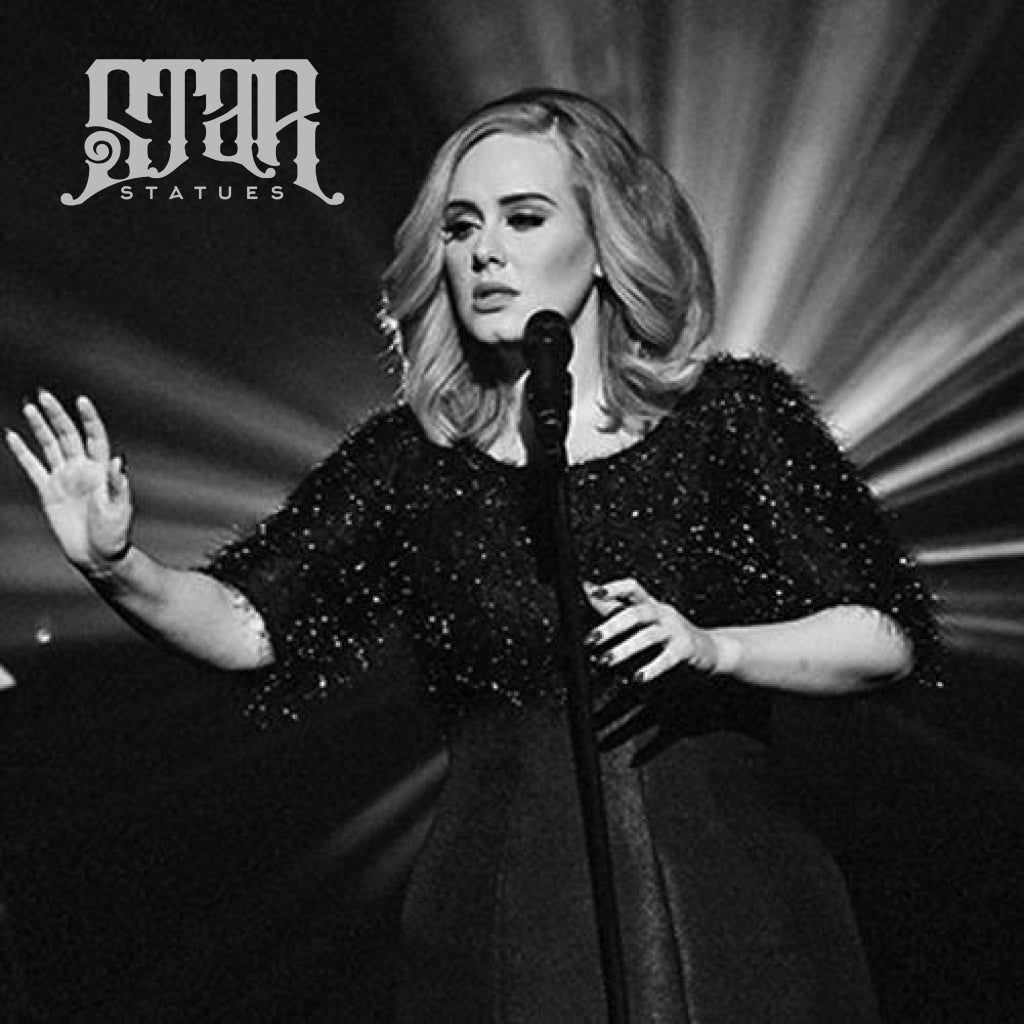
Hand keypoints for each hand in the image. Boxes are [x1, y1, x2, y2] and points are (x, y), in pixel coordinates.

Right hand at [6, 391, 132, 572]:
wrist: (97, 555)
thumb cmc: (115, 534)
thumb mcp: (120, 509)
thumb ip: (117, 485)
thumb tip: (118, 460)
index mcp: (101, 470)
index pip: (95, 437)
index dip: (89, 419)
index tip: (81, 400)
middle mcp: (82, 469)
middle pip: (68, 435)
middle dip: (57, 415)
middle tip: (44, 395)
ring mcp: (64, 478)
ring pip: (49, 446)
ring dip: (40, 427)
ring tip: (30, 407)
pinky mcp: (49, 491)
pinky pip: (33, 467)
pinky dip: (22, 452)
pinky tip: (13, 435)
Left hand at [583, 577, 720, 682]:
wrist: (711, 650)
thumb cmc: (671, 635)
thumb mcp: (644, 620)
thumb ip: (616, 608)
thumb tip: (588, 590)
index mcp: (650, 604)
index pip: (632, 587)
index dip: (613, 588)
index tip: (592, 592)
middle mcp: (662, 613)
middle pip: (636, 613)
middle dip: (611, 626)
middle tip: (591, 640)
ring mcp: (675, 630)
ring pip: (648, 636)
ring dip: (625, 649)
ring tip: (606, 661)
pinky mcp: (686, 649)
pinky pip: (667, 658)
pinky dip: (651, 668)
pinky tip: (638, 677)